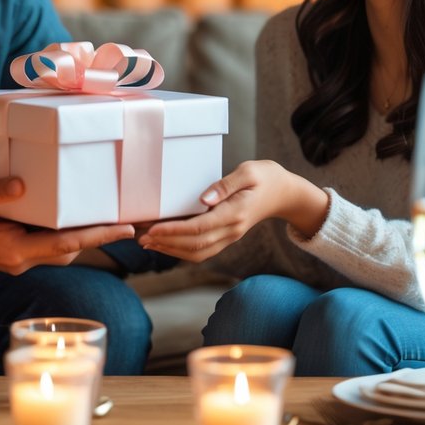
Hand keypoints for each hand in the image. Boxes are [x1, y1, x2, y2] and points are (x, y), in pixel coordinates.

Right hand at [0, 177, 135, 274]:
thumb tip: (23, 185)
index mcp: (12, 251)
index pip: (64, 245)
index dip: (96, 236)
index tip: (124, 229)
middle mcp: (21, 259)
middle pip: (70, 251)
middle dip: (99, 236)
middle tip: (130, 221)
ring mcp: (20, 257)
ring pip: (62, 250)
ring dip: (84, 235)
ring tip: (111, 216)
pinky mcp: (18, 251)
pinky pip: (49, 244)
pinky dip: (66, 232)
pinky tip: (76, 215)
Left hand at [137, 160, 327, 261]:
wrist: (285, 193)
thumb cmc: (265, 177)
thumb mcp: (249, 172)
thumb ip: (225, 184)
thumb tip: (203, 199)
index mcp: (236, 213)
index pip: (199, 227)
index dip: (173, 230)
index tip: (152, 229)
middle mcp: (232, 230)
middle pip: (194, 244)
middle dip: (165, 243)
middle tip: (140, 237)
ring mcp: (230, 237)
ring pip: (197, 252)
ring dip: (170, 250)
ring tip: (146, 243)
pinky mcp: (226, 237)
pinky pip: (202, 251)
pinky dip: (181, 250)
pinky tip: (165, 244)